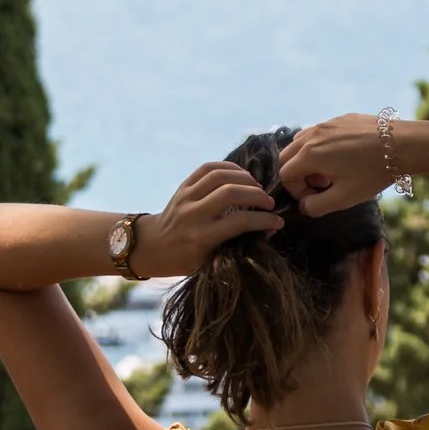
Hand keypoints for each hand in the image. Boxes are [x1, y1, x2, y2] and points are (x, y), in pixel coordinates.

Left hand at [138, 162, 283, 276]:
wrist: (151, 247)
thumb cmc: (184, 260)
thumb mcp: (212, 261)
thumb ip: (239, 245)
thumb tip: (269, 230)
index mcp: (201, 237)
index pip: (239, 221)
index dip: (264, 220)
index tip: (277, 222)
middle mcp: (193, 214)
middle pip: (230, 193)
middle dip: (256, 194)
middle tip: (268, 202)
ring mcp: (186, 197)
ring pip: (220, 175)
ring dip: (244, 178)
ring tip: (256, 188)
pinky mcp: (182, 186)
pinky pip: (208, 168)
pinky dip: (229, 168)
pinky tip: (241, 176)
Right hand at [278, 113, 404, 216]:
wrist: (405, 144)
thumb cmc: (373, 172)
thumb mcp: (344, 197)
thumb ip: (317, 206)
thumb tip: (304, 206)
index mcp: (309, 154)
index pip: (285, 175)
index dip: (297, 192)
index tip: (318, 199)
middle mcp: (312, 134)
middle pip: (288, 156)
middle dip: (299, 175)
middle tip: (323, 186)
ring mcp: (327, 123)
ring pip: (302, 142)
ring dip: (308, 160)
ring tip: (332, 172)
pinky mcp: (341, 118)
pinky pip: (320, 133)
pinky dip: (321, 147)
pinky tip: (345, 157)